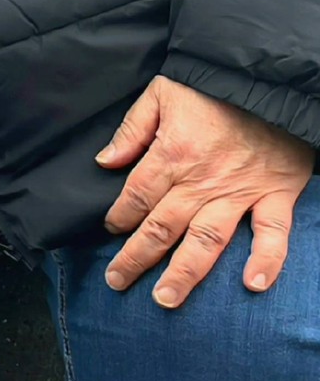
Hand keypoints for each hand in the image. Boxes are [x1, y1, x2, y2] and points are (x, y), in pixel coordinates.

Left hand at [99, 76, 313, 307]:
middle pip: (161, 228)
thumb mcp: (161, 93)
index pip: (135, 197)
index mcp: (170, 156)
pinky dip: (265, 261)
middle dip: (136, 258)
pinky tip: (252, 286)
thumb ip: (132, 130)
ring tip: (166, 300)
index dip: (119, 217)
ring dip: (184, 273)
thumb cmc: (212, 86)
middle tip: (118, 283)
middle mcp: (201, 182)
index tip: (111, 231)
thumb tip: (105, 161)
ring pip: (206, 242)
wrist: (268, 80)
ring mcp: (239, 193)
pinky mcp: (275, 196)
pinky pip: (271, 235)